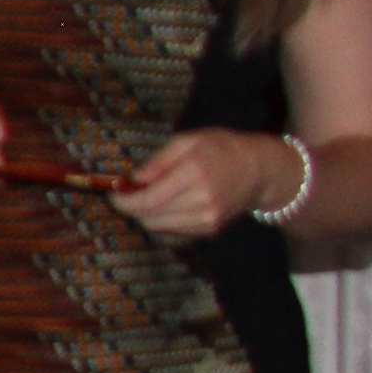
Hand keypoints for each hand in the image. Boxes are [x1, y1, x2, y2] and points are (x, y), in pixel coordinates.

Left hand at [110, 126, 282, 241]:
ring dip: (146, 215)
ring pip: (158, 227)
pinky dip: (162, 221)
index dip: (124, 201)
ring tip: (148, 197)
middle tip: (127, 195)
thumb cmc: (221, 149)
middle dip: (132, 208)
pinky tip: (168, 205)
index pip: (148, 199)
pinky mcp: (210, 229)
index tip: (113, 194)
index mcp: (194, 174)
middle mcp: (202, 200)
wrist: (259, 170)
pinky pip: (173, 231)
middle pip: (150, 216)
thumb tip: (132, 179)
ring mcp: (208, 218)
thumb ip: (158, 161)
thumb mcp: (187, 141)